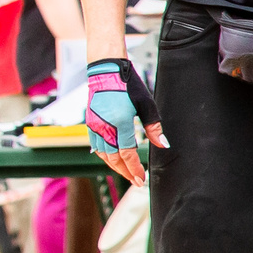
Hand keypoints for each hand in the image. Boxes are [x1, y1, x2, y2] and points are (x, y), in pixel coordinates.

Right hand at [85, 57, 167, 186]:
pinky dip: (105, 156)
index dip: (134, 168)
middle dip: (125, 172)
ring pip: (103, 154)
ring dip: (115, 166)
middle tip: (137, 181)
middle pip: (113, 158)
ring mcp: (94, 126)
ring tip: (127, 172)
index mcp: (119, 122)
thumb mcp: (146, 104)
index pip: (127, 154)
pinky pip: (96, 146)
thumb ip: (154, 127)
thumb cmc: (129, 86)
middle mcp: (104, 127)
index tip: (141, 179)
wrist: (106, 71)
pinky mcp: (89, 123)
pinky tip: (114, 159)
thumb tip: (163, 145)